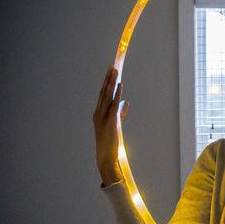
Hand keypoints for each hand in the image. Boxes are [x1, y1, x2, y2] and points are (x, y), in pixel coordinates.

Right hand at [93, 66, 128, 185]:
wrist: (107, 157)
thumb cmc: (111, 142)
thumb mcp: (115, 124)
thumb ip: (120, 113)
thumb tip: (126, 102)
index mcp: (98, 113)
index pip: (103, 94)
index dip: (107, 82)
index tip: (111, 72)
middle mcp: (98, 113)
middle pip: (103, 92)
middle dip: (108, 78)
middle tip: (112, 66)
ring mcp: (102, 117)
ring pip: (106, 95)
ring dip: (111, 82)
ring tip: (115, 70)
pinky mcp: (110, 122)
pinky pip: (113, 104)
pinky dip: (117, 94)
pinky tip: (120, 86)